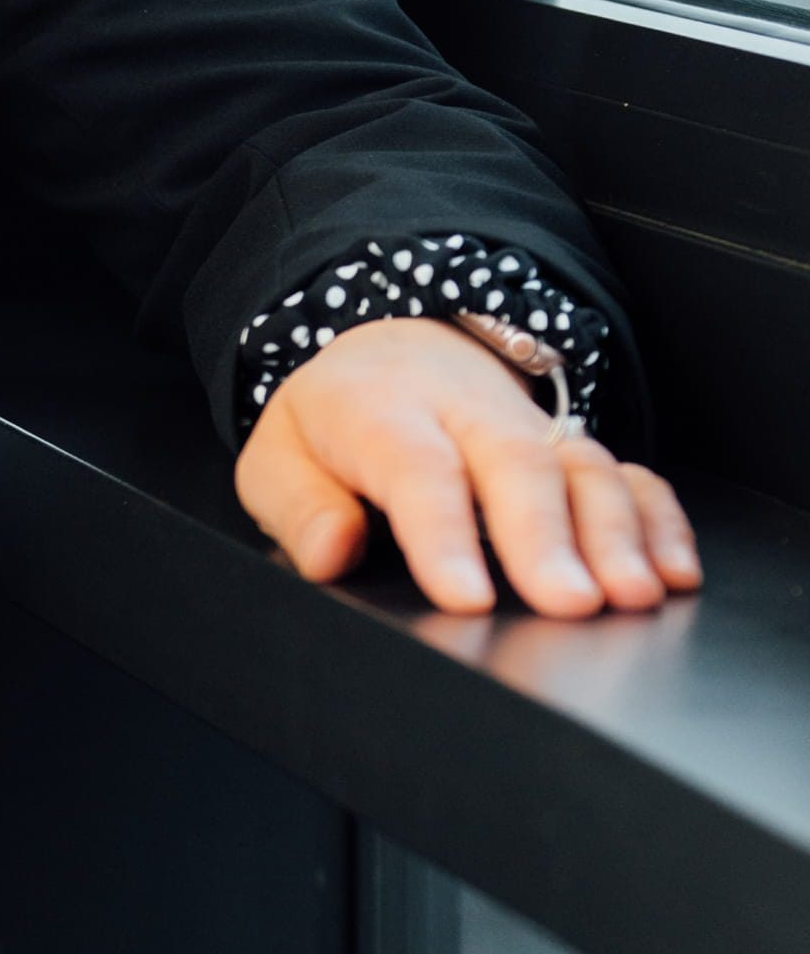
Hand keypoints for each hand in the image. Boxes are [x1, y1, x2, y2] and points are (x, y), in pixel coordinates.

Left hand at [233, 316, 700, 615]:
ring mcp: (531, 426)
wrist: (391, 351)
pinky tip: (673, 571)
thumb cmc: (334, 422)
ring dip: (614, 531)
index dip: (442, 532)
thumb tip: (330, 553)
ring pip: (582, 464)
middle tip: (570, 602)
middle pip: (515, 461)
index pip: (415, 467)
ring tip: (632, 594)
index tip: (465, 596)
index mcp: (381, 411)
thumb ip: (300, 506)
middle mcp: (466, 413)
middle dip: (546, 533)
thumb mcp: (280, 456)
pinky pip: (630, 473)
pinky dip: (659, 518)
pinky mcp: (576, 446)